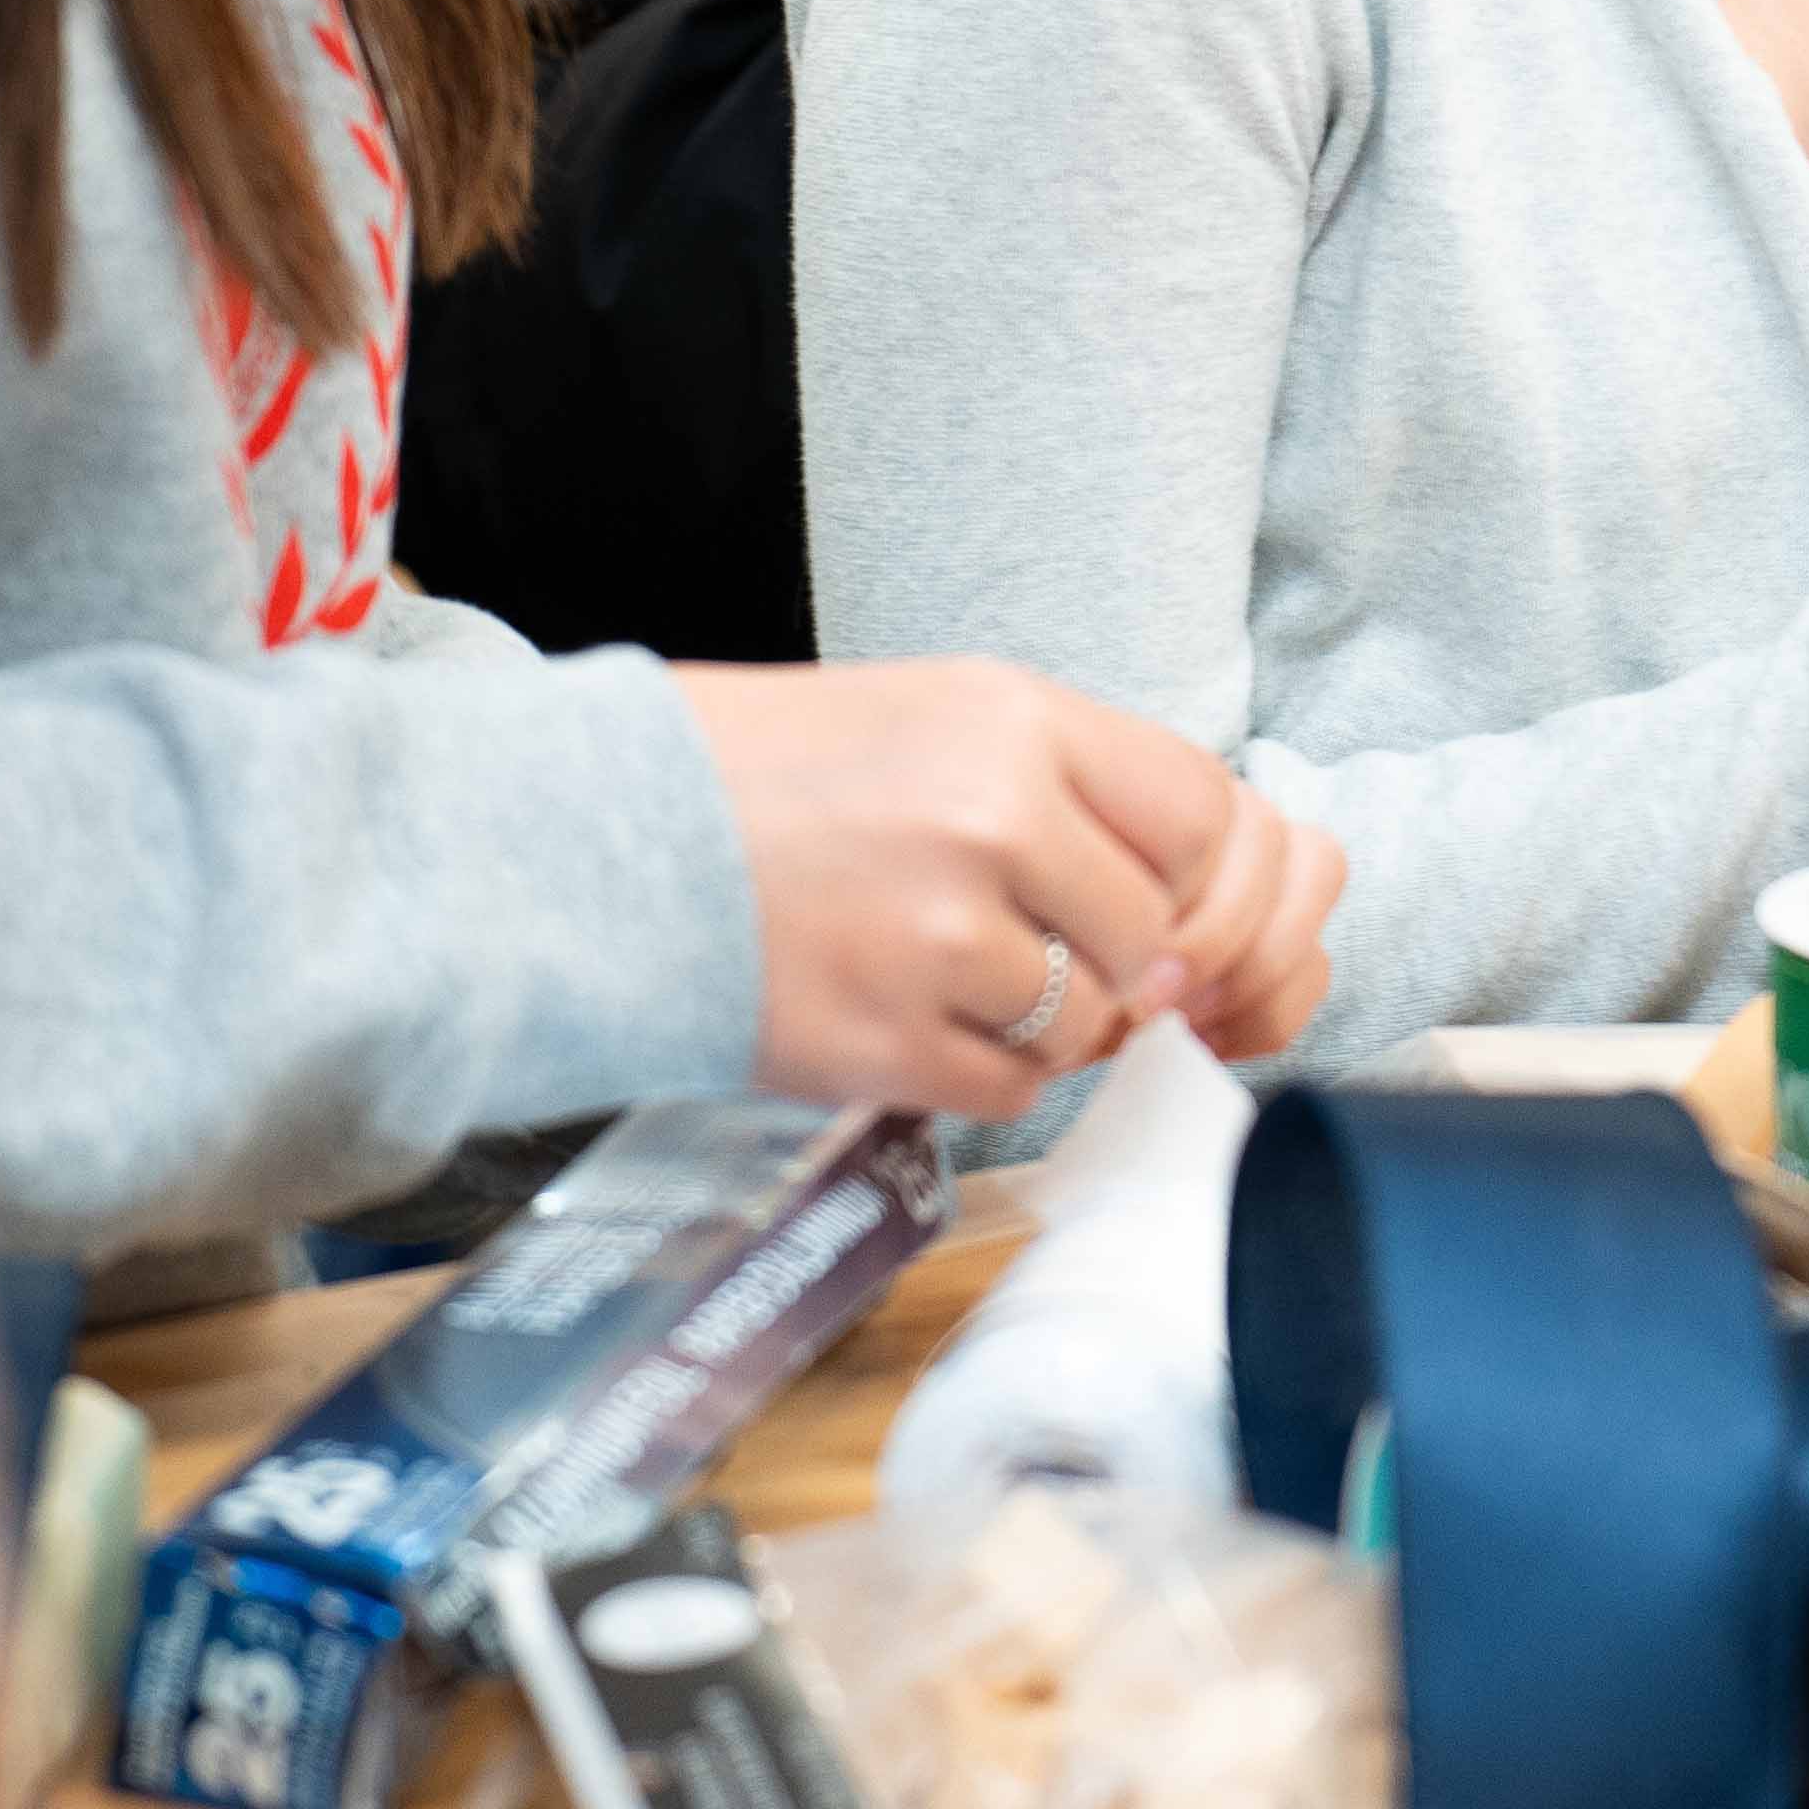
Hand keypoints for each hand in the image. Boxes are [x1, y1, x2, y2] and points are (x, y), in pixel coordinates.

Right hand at [671, 658, 1334, 1114]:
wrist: (607, 837)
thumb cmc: (781, 778)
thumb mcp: (941, 721)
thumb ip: (1075, 795)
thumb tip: (1191, 921)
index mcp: (1013, 722)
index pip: (1201, 813)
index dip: (1196, 877)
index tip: (1155, 897)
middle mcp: (992, 821)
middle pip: (1152, 935)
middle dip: (1113, 961)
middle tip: (1031, 943)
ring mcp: (940, 938)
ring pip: (1088, 1024)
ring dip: (1043, 1020)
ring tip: (947, 969)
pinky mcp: (888, 1041)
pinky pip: (1011, 1088)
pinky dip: (981, 1069)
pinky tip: (912, 1014)